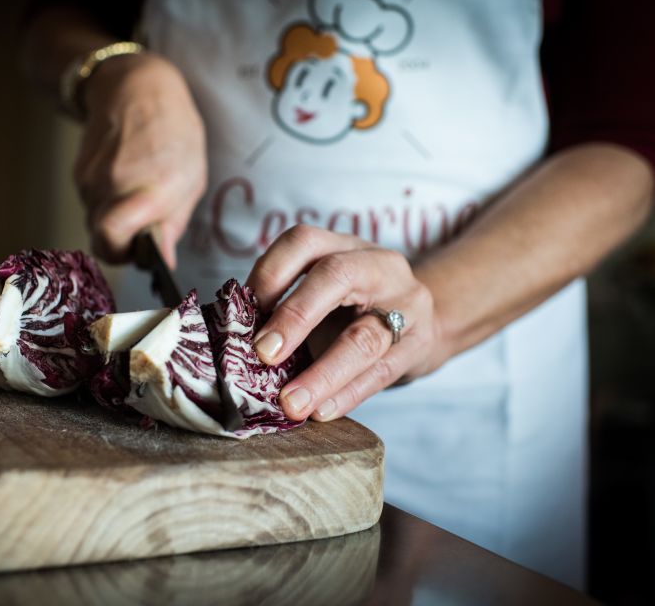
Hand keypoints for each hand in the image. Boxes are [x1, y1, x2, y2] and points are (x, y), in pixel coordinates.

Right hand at [73, 53, 206, 267]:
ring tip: (137, 189)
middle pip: (102, 238)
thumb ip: (173, 224)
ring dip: (115, 217)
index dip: (121, 254)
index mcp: (149, 187)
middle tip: (143, 224)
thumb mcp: (192, 179)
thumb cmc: (174, 132)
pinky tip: (124, 176)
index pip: (112, 236)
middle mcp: (114, 184)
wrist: (136, 88)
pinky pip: (90, 202)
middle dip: (121, 241)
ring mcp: (91, 178)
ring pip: (95, 220)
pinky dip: (106, 200)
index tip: (137, 253)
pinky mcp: (78, 173)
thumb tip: (163, 261)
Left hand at [245, 225, 448, 421]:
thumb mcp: (322, 291)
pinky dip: (346, 395)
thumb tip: (233, 340)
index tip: (243, 314)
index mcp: (342, 245)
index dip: (270, 274)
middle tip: (263, 354)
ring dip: (322, 374)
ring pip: (364, 337)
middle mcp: (378, 265)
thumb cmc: (352, 307)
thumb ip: (284, 306)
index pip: (303, 242)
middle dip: (295, 316)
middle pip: (337, 277)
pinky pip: (380, 373)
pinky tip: (320, 412)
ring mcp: (406, 304)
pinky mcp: (419, 344)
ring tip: (291, 403)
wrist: (420, 321)